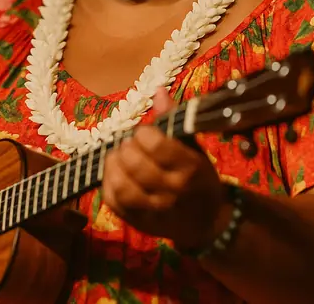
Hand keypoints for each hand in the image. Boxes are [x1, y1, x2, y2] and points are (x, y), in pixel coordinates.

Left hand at [101, 88, 229, 249]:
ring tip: (119, 157)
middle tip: (130, 144)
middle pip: (136, 165)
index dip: (143, 133)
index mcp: (190, 169)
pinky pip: (112, 201)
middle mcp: (172, 193)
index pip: (157, 146)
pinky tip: (115, 173)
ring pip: (121, 186)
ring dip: (113, 165)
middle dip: (127, 147)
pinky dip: (107, 182)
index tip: (144, 132)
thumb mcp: (193, 147)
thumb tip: (157, 90)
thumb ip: (173, 120)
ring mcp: (154, 211)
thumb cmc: (198, 178)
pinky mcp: (138, 222)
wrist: (206, 221)